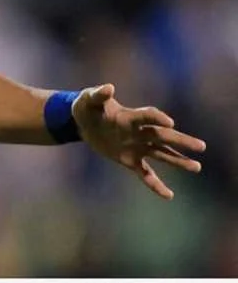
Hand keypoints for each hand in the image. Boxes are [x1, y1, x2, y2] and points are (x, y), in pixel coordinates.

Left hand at [72, 83, 206, 199]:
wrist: (82, 124)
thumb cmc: (86, 107)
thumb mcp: (87, 100)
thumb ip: (97, 95)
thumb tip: (108, 87)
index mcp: (129, 116)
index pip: (147, 116)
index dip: (157, 118)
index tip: (169, 123)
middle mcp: (138, 132)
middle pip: (162, 136)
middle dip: (181, 141)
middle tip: (201, 146)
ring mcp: (136, 146)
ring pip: (161, 154)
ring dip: (178, 160)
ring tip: (197, 167)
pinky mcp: (130, 160)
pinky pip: (145, 173)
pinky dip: (155, 184)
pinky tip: (168, 195)